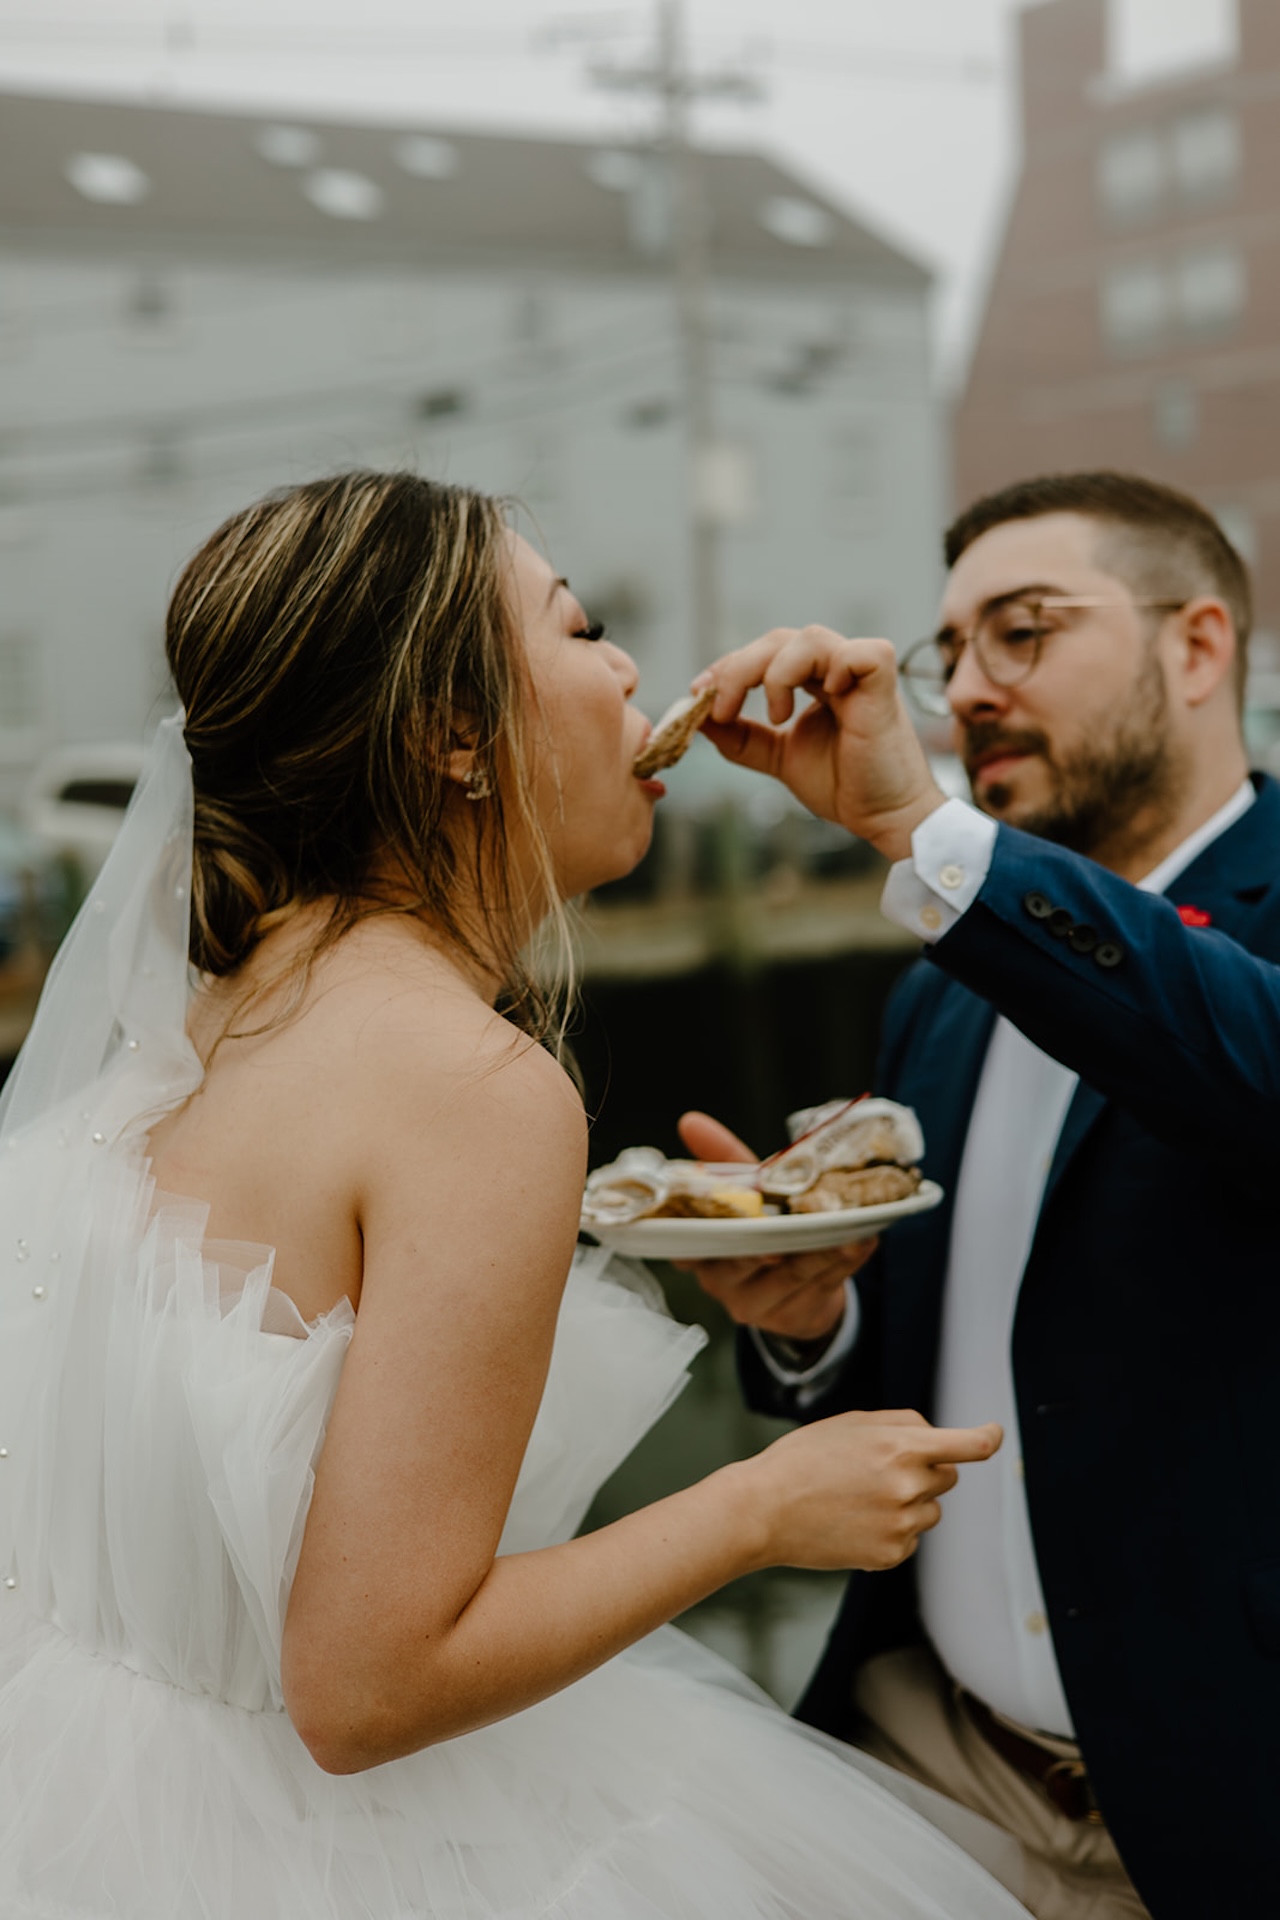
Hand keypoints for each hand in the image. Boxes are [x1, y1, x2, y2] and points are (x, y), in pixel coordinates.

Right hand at [672, 1109, 875, 1342]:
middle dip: (766, 1245)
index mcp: (700, 1250)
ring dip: (818, 1253)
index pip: (687, 1246)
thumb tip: (691, 1120)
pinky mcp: (793, 1316)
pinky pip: (819, 1287)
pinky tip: (860, 1243)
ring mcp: (756, 1304)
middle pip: (742, 1262)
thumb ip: (722, 1158)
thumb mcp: (746, 1190)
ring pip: (787, 1276)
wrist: (799, 1283)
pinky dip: (842, 1264)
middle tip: (787, 1230)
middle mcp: (720, 1281)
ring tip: (845, 1232)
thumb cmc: (766, 1227)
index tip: (722, 1222)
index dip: (698, 1237)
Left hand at [693, 626, 945, 862]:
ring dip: (777, 672)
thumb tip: (696, 717)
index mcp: (813, 681)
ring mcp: (861, 676)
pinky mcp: (885, 688)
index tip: (697, 694)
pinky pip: (862, 654)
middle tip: (719, 708)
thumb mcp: (778, 757)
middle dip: (739, 669)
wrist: (882, 817)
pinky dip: (837, 666)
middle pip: (778, 639)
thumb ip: (741, 738)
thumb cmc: (843, 786)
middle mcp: (836, 671)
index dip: (729, 667)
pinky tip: (826, 696)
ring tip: (776, 716)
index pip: (764, 652)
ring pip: (810, 638)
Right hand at [742, 1409, 1001, 1573]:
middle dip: (925, 1471)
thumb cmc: (804, 1459)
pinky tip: (854, 1523)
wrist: (764, 1510)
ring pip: (929, 1511)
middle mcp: (908, 1487)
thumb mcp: (851, 1423)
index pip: (967, 1445)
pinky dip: (892, 1532)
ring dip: (909, 1503)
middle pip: (947, 1478)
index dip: (987, 1438)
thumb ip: (901, 1424)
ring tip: (859, 1499)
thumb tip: (936, 1438)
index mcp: (901, 1447)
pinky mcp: (890, 1555)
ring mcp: (901, 1526)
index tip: (994, 1436)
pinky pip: (910, 1539)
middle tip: (878, 1470)